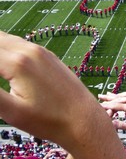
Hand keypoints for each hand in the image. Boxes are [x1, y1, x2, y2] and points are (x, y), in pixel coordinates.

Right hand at [0, 32, 125, 158]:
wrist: (84, 119)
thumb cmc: (50, 120)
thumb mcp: (11, 111)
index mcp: (17, 62)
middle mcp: (30, 50)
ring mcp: (41, 51)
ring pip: (5, 38)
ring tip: (1, 71)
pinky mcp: (48, 56)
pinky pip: (19, 44)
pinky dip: (4, 46)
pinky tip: (1, 57)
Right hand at [100, 97, 125, 136]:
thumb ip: (121, 125)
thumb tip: (111, 123)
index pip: (116, 105)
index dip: (107, 105)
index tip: (99, 105)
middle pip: (118, 98)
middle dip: (108, 97)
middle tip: (99, 95)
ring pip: (122, 97)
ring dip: (113, 96)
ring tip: (106, 94)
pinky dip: (120, 97)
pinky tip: (116, 96)